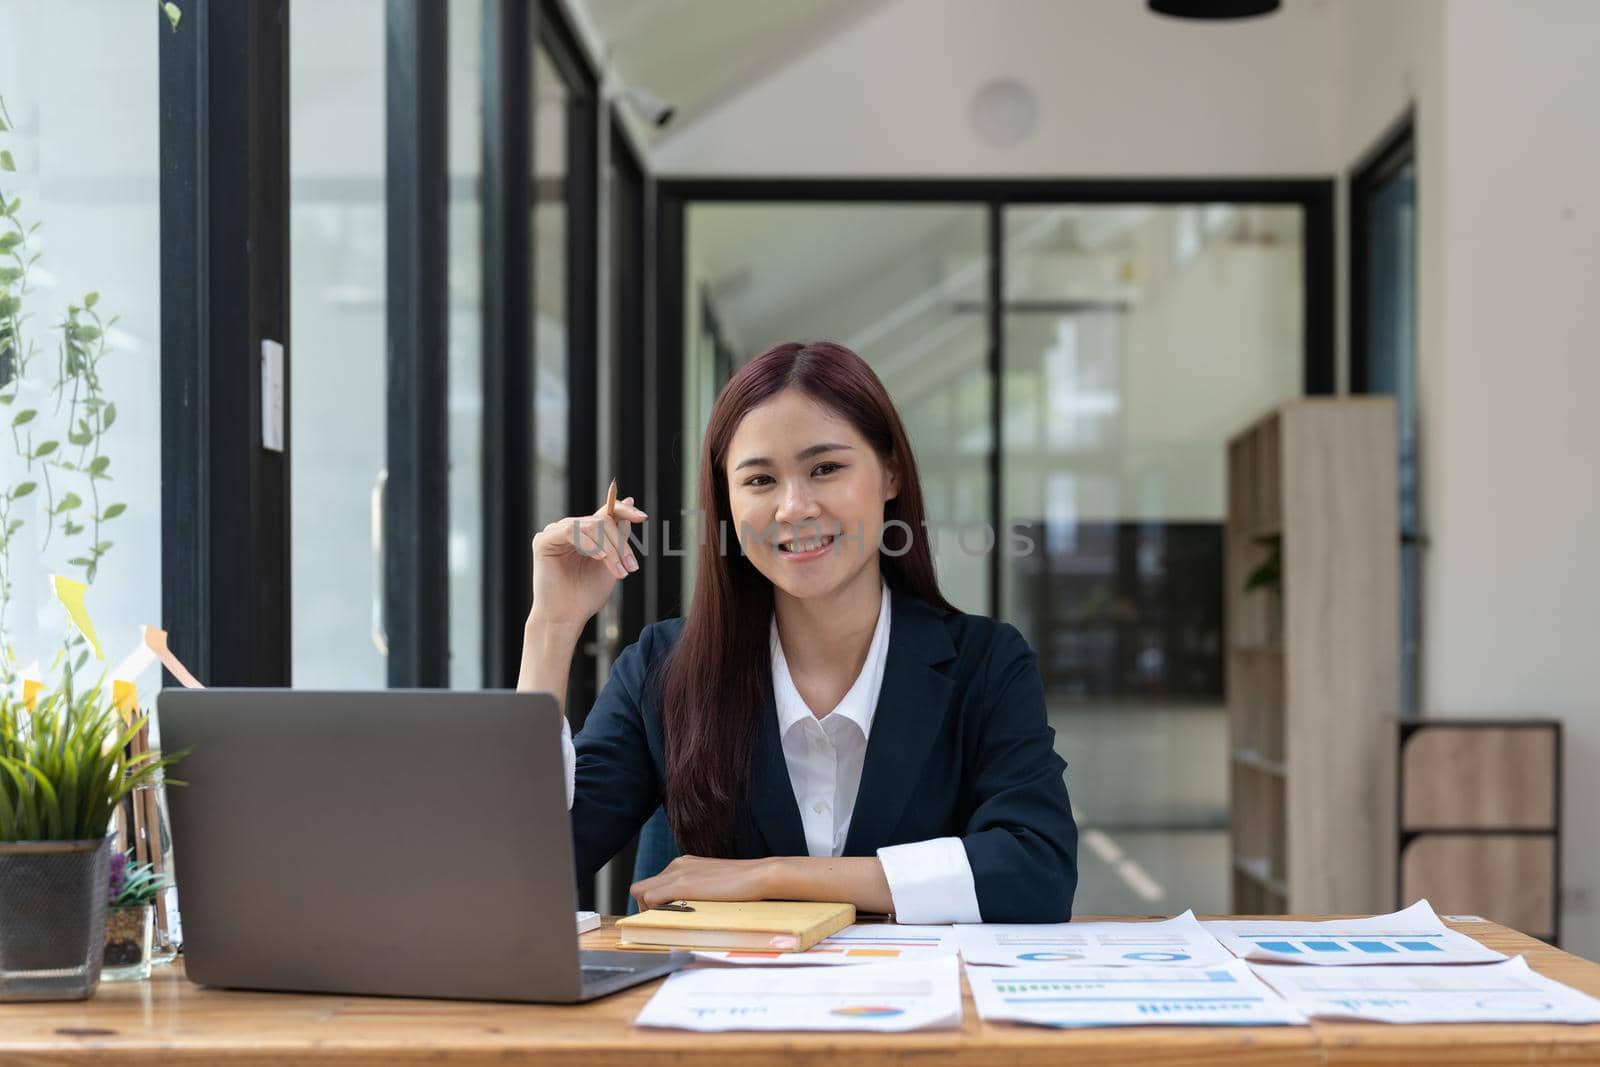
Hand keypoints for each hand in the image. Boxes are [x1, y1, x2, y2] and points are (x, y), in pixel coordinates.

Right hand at [528, 495, 647, 627]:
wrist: (567, 618)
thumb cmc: (587, 595)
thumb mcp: (612, 562)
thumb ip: (619, 536)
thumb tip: (630, 503)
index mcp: (586, 534)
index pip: (606, 512)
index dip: (625, 510)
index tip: (643, 517)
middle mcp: (571, 530)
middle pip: (602, 520)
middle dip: (620, 544)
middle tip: (631, 567)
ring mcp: (556, 533)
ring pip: (591, 526)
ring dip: (609, 548)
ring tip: (618, 571)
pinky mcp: (544, 540)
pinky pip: (571, 531)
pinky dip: (589, 543)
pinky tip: (598, 557)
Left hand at [629, 855, 776, 912]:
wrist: (758, 876)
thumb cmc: (743, 885)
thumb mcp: (714, 884)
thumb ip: (699, 890)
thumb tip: (690, 908)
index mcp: (685, 864)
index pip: (653, 883)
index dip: (654, 903)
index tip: (664, 916)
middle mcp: (677, 865)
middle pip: (641, 888)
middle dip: (646, 908)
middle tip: (662, 922)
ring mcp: (677, 873)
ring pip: (640, 892)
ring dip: (648, 910)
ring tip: (666, 922)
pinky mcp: (681, 884)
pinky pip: (650, 898)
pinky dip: (655, 911)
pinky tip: (673, 918)